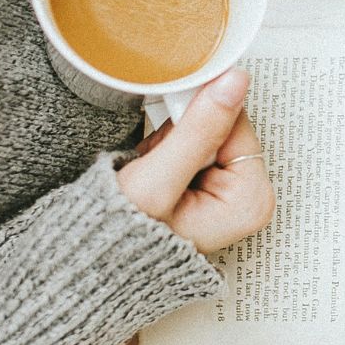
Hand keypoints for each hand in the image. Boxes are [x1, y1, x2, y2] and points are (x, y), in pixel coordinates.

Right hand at [116, 68, 273, 252]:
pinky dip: (167, 150)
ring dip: (172, 142)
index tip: (172, 129)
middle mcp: (249, 198)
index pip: (238, 123)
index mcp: (252, 201)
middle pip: (224, 127)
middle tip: (158, 164)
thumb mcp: (156, 182)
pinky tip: (154, 173)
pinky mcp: (210, 186)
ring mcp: (230, 193)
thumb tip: (234, 82)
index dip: (199, 118)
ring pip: (205, 132)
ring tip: (153, 172)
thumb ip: (197, 130)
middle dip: (183, 135)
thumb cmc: (122, 240)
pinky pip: (194, 144)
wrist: (93, 262)